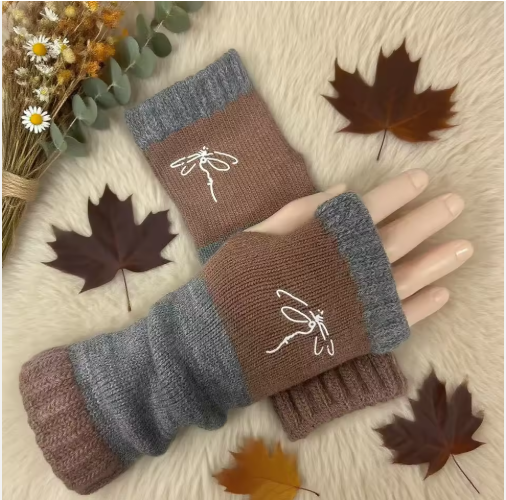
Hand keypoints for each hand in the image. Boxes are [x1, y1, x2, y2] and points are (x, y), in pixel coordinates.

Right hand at [247, 170, 471, 325]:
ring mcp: (357, 305)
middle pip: (398, 239)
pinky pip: (398, 320)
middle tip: (455, 204)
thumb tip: (344, 191)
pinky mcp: (356, 336)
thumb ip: (302, 211)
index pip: (370, 208)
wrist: (225, 340)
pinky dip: (422, 307)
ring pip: (408, 278)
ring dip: (439, 262)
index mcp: (324, 240)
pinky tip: (443, 294)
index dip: (397, 192)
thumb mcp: (260, 234)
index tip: (421, 179)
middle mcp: (348, 270)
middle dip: (429, 218)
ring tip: (465, 247)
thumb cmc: (236, 282)